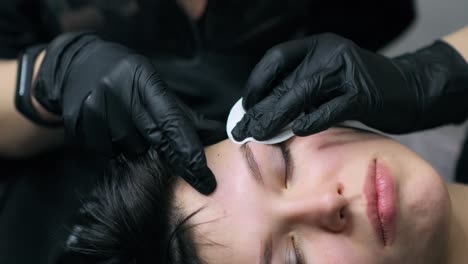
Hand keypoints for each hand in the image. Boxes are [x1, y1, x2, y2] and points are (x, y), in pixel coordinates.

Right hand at [27, 32, 223, 193]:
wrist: (75, 65)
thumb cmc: (123, 77)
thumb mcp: (152, 84)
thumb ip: (179, 111)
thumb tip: (213, 131)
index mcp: (144, 79)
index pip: (173, 121)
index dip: (189, 151)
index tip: (204, 176)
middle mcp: (119, 91)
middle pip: (153, 139)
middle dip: (174, 160)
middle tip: (194, 178)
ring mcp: (96, 107)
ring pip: (131, 149)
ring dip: (138, 148)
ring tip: (131, 129)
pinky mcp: (78, 121)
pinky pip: (107, 151)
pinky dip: (116, 148)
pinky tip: (112, 131)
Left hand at [232, 33, 467, 140]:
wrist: (409, 88)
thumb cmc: (361, 88)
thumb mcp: (328, 78)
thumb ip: (300, 88)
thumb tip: (264, 111)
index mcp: (317, 46)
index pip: (276, 58)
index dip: (257, 82)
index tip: (246, 105)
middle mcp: (329, 52)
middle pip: (286, 80)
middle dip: (260, 108)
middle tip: (243, 129)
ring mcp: (347, 71)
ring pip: (302, 93)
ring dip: (277, 116)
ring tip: (259, 135)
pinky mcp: (363, 93)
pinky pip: (330, 108)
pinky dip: (311, 120)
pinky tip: (297, 131)